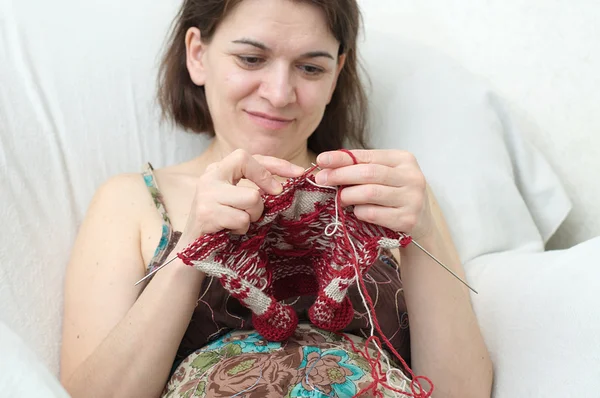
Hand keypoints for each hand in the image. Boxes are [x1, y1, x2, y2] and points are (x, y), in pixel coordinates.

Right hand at [177, 149, 304, 249]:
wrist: (193, 249)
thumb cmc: (220, 223)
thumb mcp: (235, 199)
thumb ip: (253, 187)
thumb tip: (283, 186)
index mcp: (217, 169)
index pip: (249, 157)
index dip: (275, 163)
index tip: (298, 173)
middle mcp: (209, 176)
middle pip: (248, 164)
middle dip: (264, 185)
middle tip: (271, 199)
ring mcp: (206, 194)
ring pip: (252, 197)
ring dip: (253, 215)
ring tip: (239, 222)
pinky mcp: (207, 213)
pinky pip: (242, 219)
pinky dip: (242, 229)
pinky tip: (230, 231)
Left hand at [315, 149, 432, 238]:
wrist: (421, 224)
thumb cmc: (396, 195)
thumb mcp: (385, 176)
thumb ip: (362, 168)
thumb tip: (327, 166)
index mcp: (404, 159)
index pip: (367, 156)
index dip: (342, 158)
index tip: (321, 160)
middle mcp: (412, 177)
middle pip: (368, 173)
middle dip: (340, 175)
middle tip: (321, 179)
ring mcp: (412, 199)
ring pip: (370, 193)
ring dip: (348, 195)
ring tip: (340, 198)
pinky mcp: (408, 219)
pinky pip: (375, 214)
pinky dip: (360, 212)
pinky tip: (357, 212)